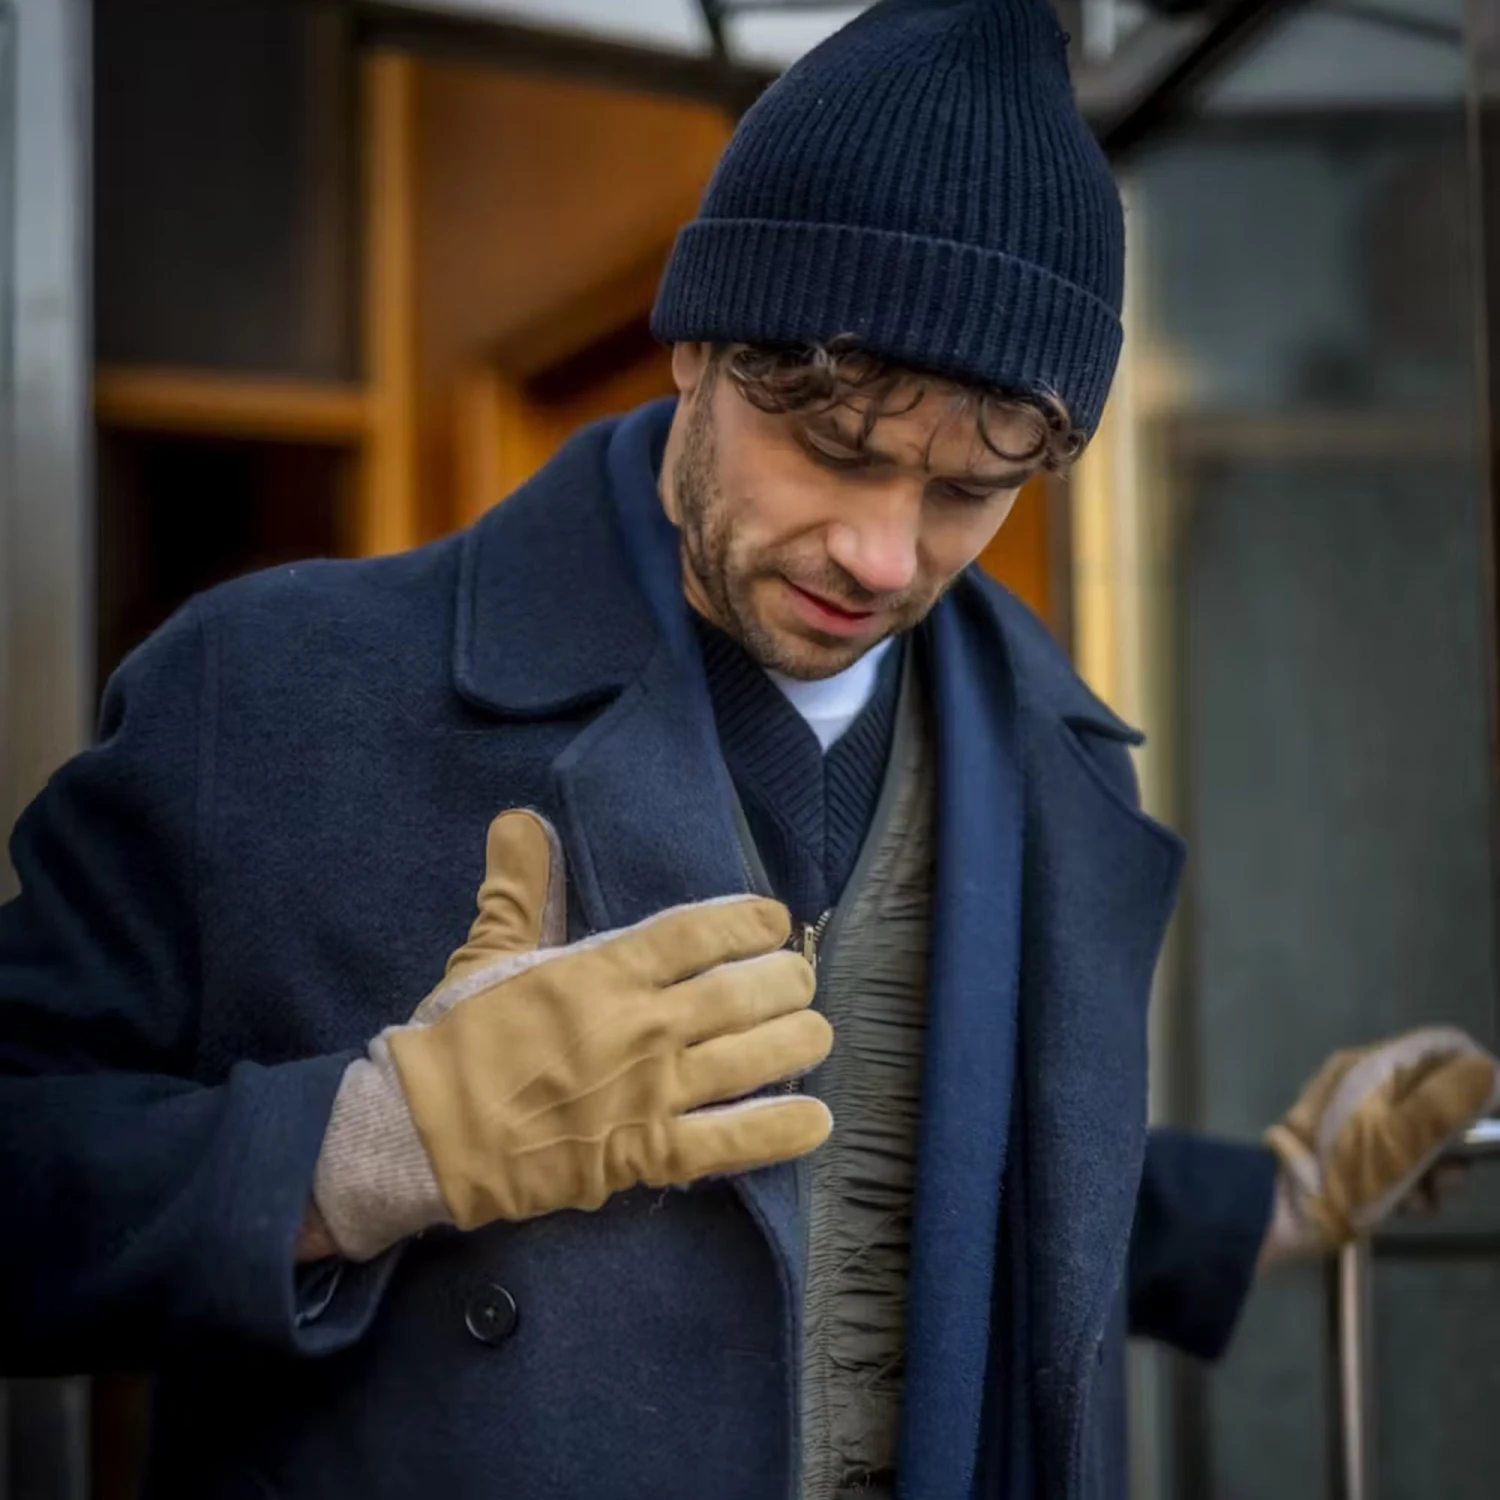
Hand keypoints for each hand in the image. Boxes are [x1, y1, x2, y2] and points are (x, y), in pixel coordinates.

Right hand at [313, 811, 832, 1260]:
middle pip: (742, 993)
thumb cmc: (459, 1038)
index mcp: (606, 969)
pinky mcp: (646, 1153)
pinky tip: (816, 1121)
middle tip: (799, 980)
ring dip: (796, 1043)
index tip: (775, 922)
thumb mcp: (487, 953)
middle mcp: (643, 1024)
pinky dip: (779, 1132)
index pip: (699, 932)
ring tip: (817, 1033)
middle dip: (785, 982)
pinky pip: (730, 1143)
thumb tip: (520, 820)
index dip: (749, 922)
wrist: (425, 1131)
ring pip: (751, 1060)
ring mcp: (650, 1091)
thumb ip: (520, 889)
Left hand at [1260, 1026, 1498, 1267]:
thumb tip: (1492, 1071)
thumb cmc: (1347, 1170)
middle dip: (1455, 1141)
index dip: (1479, 1075)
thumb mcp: (1406, 1137)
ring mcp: (1356, 1114)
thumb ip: (1450, 1100)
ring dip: (1434, 1172)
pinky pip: (1399, 1156)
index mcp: (1375, 1065)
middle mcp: (1366, 1081)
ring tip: (1420, 1197)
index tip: (1490, 1117)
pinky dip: (1409, 1183)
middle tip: (1448, 1175)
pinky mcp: (1351, 1148)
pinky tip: (1403, 1208)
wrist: (1284, 1210)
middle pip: (1438, 1095)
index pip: (1444, 1047)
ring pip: (1423, 1133)